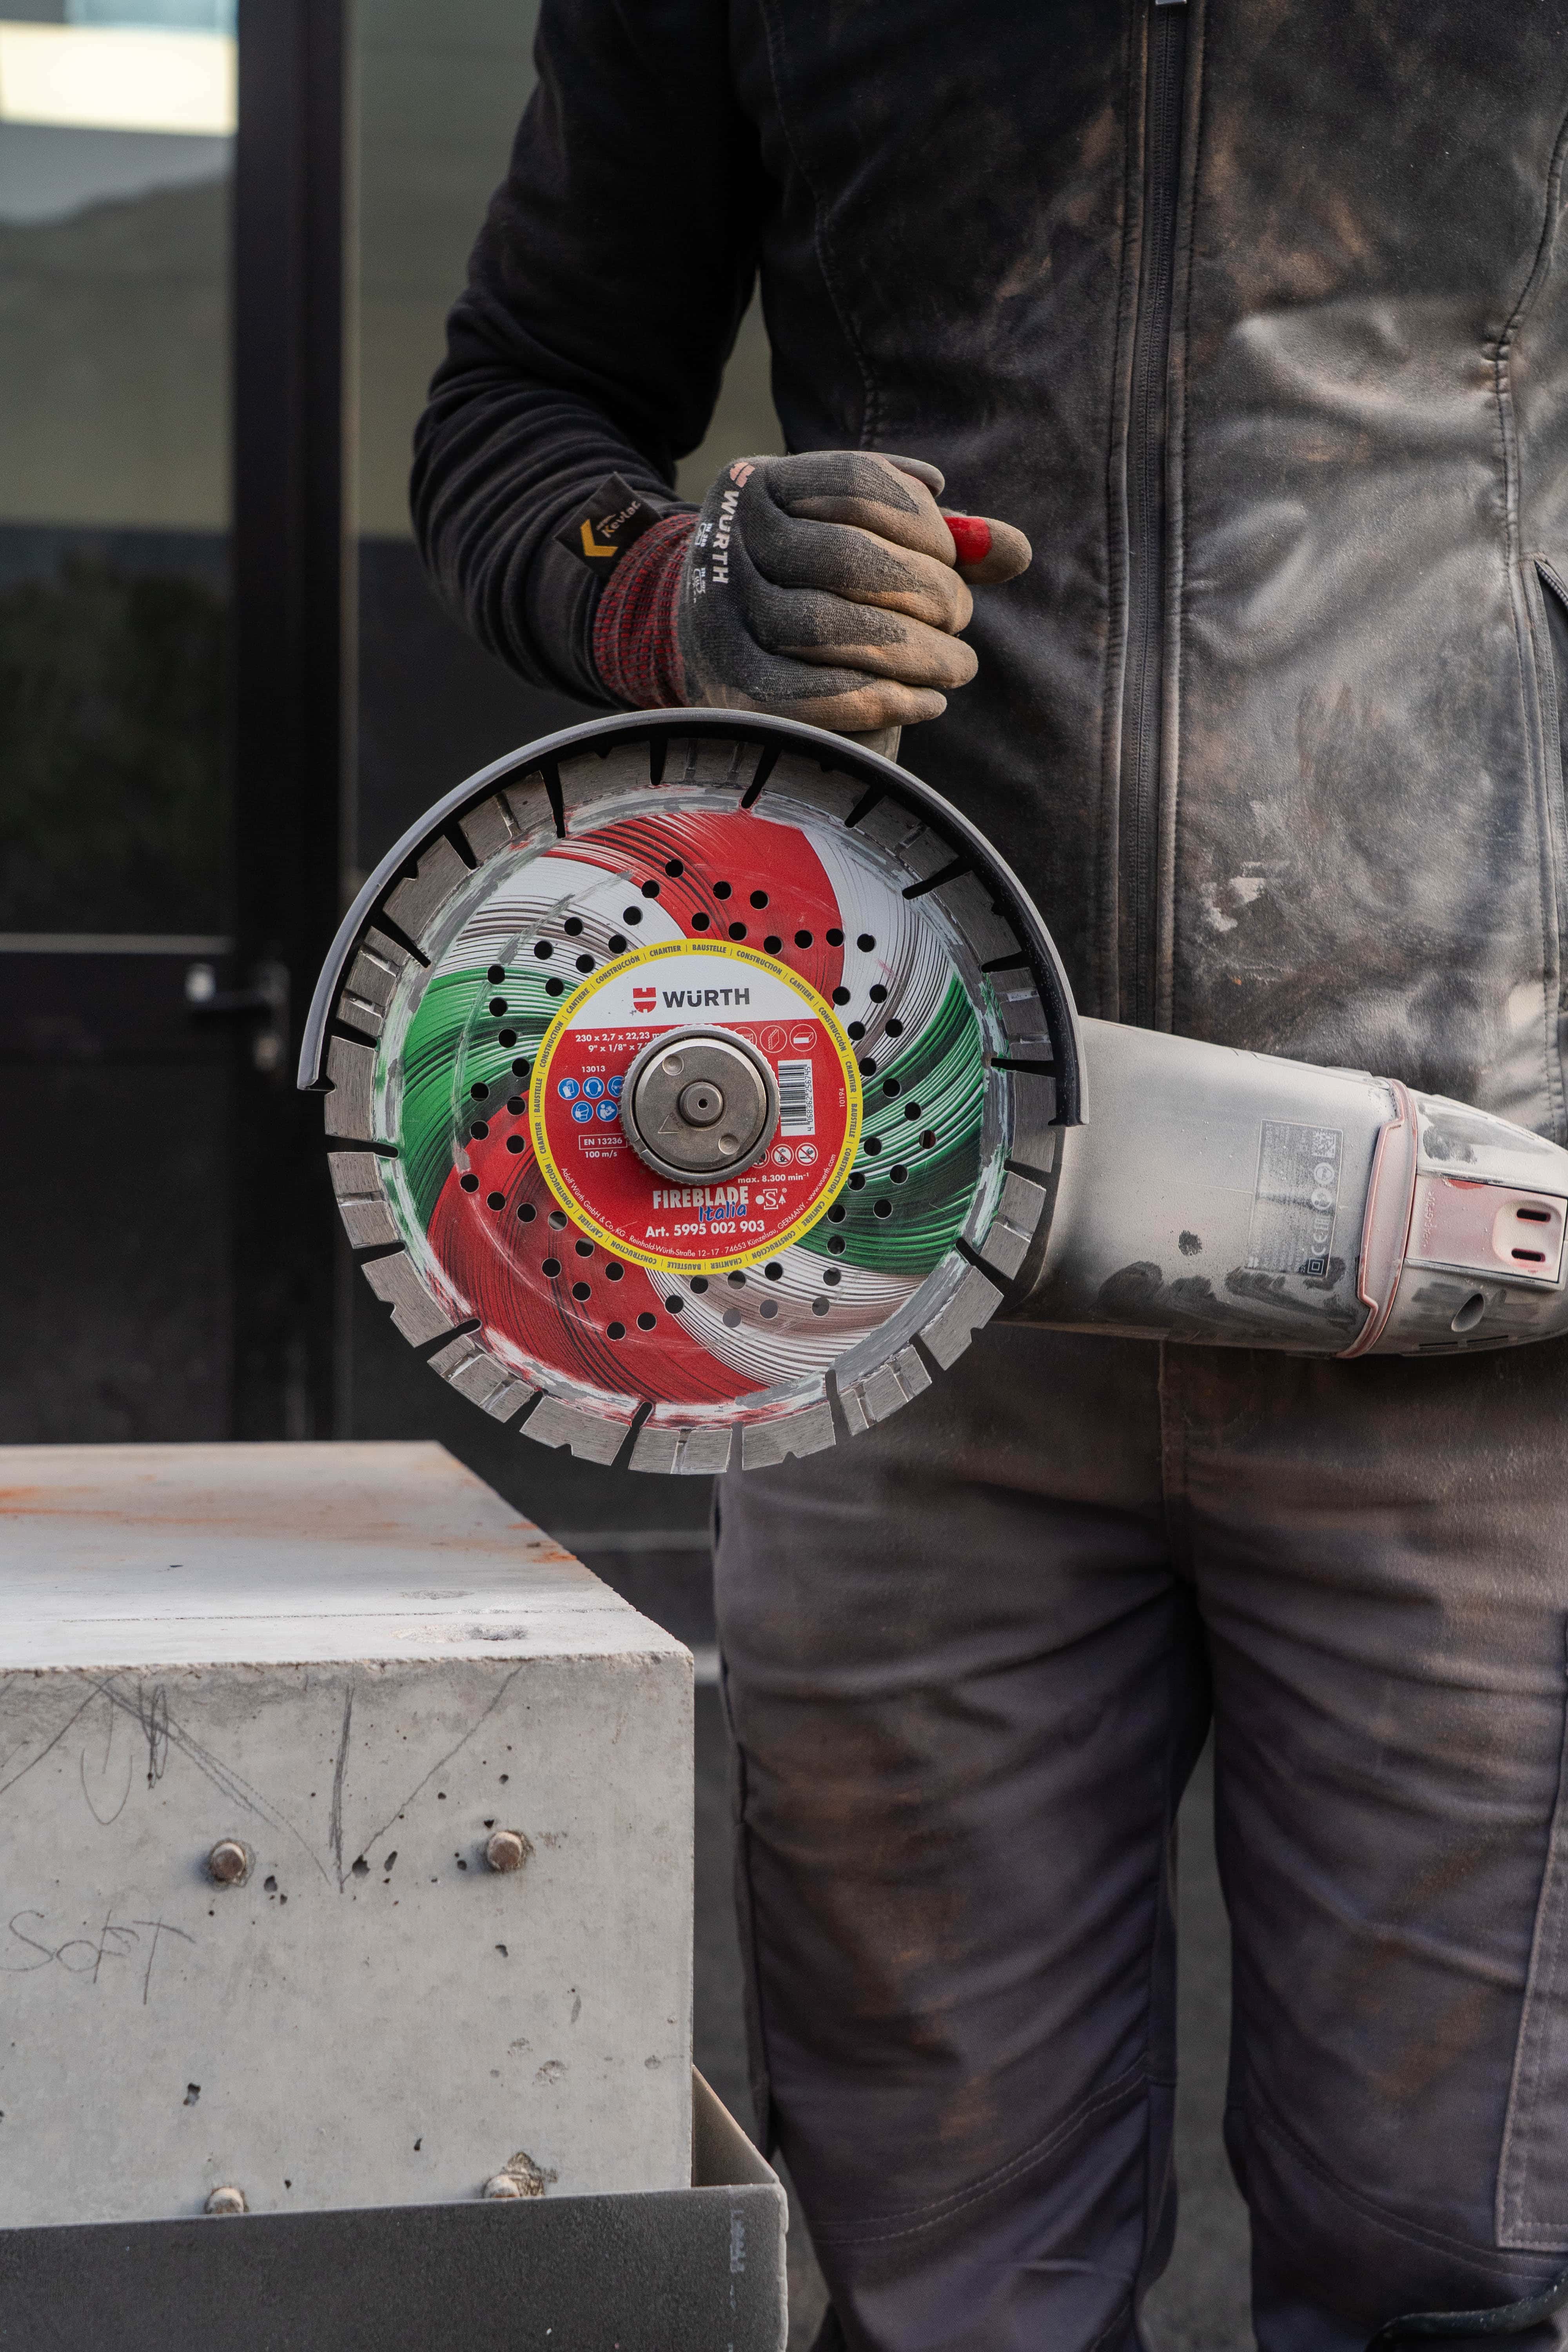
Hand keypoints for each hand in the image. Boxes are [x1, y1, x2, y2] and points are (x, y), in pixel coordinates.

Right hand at [676, 451, 1029, 733]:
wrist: (731, 654)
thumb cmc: (823, 589)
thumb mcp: (875, 543)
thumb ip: (942, 542)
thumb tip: (1014, 550)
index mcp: (763, 484)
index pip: (857, 482)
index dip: (924, 523)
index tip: (954, 557)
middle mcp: (730, 542)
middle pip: (843, 555)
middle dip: (925, 589)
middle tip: (961, 616)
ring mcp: (722, 617)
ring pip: (825, 625)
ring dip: (914, 651)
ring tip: (957, 665)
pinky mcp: (733, 690)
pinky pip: (810, 696)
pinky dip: (881, 701)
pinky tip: (926, 703)